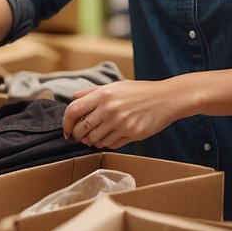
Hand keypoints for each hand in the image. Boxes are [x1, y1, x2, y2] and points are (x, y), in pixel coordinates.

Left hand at [62, 80, 177, 149]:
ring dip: (93, 141)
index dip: (66, 123)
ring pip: (95, 140)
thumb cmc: (139, 91)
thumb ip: (93, 91)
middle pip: (82, 129)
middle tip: (82, 136)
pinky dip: (107, 144)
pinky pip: (111, 145)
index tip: (67, 130)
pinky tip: (111, 137)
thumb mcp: (116, 86)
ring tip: (98, 136)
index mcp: (103, 94)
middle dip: (78, 135)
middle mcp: (110, 108)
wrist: (165, 99)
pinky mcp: (132, 133)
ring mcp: (121, 122)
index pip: (73, 111)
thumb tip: (73, 97)